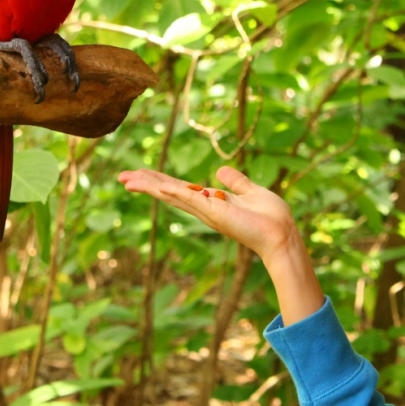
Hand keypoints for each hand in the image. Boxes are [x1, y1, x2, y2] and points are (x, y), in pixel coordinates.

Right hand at [117, 166, 295, 261]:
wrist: (282, 235)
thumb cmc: (271, 218)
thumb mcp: (251, 191)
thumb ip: (236, 182)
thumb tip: (220, 170)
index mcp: (211, 202)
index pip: (180, 189)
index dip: (160, 181)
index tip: (141, 174)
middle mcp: (204, 208)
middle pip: (169, 193)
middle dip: (146, 184)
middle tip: (122, 177)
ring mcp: (207, 211)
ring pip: (172, 195)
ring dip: (149, 187)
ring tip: (127, 180)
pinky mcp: (214, 212)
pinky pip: (189, 198)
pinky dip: (172, 191)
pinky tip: (155, 185)